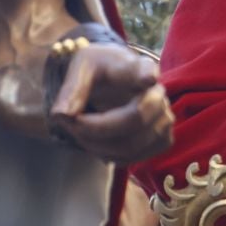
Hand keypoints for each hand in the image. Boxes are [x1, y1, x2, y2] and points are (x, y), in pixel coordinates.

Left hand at [50, 44, 173, 163]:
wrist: (112, 80)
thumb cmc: (98, 71)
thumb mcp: (80, 69)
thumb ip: (71, 90)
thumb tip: (62, 115)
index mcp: (138, 68)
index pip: (146, 71)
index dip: (147, 77)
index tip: (148, 78)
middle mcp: (158, 94)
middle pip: (135, 119)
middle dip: (96, 128)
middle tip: (70, 122)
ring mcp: (164, 119)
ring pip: (132, 145)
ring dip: (96, 145)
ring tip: (77, 132)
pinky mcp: (161, 140)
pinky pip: (134, 157)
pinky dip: (108, 155)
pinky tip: (95, 142)